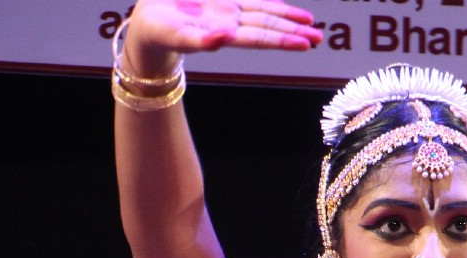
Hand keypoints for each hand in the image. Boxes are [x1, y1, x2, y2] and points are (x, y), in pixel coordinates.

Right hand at [125, 0, 321, 65]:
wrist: (147, 26)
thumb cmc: (157, 33)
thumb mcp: (176, 35)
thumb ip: (200, 40)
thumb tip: (223, 40)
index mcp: (223, 32)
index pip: (259, 37)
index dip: (282, 39)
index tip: (304, 43)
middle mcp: (230, 24)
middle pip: (268, 28)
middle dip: (294, 32)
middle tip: (319, 38)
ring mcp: (228, 13)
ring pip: (264, 15)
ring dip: (288, 20)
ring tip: (311, 26)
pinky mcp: (222, 3)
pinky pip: (252, 2)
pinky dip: (271, 5)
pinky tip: (285, 9)